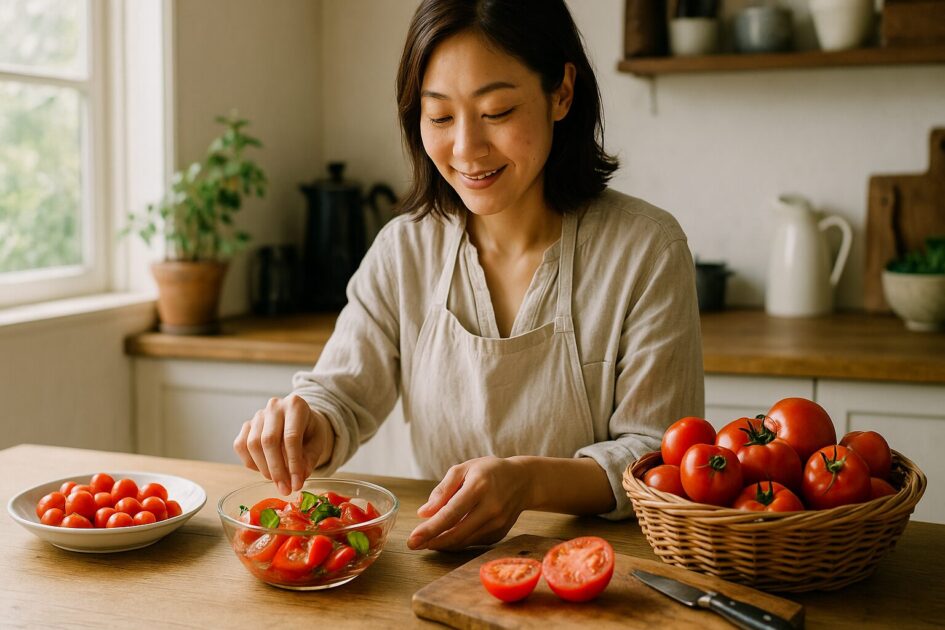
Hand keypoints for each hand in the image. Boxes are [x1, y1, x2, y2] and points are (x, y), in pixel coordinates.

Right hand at [233, 394, 333, 495]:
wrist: (300, 420)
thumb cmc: (310, 432)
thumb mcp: (317, 443)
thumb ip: (310, 460)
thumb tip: (298, 479)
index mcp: (296, 405)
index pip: (291, 437)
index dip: (293, 463)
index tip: (296, 484)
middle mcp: (274, 406)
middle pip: (269, 441)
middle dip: (276, 470)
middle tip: (285, 489)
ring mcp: (258, 415)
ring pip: (253, 444)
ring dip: (264, 469)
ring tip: (278, 482)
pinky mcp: (246, 425)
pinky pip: (241, 446)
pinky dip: (251, 463)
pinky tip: (264, 470)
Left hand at [407, 456, 532, 550]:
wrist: (524, 481)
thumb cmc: (489, 471)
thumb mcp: (464, 469)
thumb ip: (443, 490)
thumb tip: (423, 513)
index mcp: (479, 486)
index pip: (451, 513)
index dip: (430, 529)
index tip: (412, 539)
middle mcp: (491, 507)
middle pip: (457, 532)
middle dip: (432, 541)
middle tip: (413, 545)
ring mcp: (498, 523)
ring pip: (464, 541)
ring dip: (442, 544)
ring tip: (425, 541)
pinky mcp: (500, 534)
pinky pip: (473, 542)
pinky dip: (457, 542)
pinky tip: (445, 538)